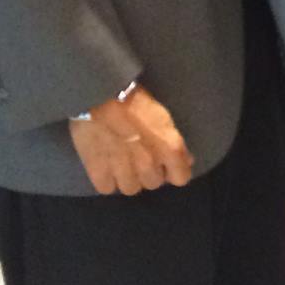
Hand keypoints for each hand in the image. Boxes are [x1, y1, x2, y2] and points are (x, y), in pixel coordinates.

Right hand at [67, 85, 192, 195]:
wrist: (100, 96)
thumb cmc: (135, 99)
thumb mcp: (162, 116)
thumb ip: (174, 143)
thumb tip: (186, 160)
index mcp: (169, 149)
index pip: (181, 178)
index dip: (174, 171)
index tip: (167, 165)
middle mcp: (149, 165)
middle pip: (154, 183)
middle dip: (149, 172)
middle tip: (140, 158)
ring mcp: (123, 171)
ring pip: (131, 188)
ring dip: (128, 178)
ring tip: (121, 163)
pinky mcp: (99, 173)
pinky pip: (107, 188)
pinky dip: (106, 179)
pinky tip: (105, 166)